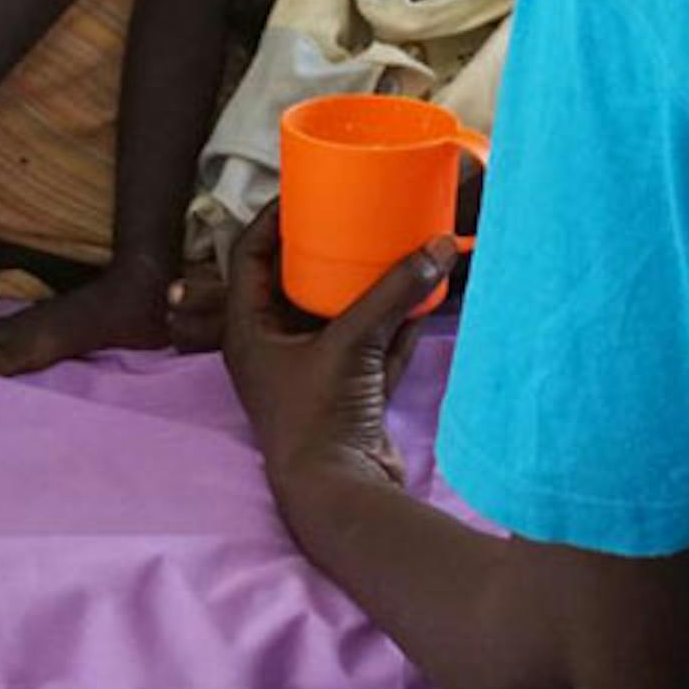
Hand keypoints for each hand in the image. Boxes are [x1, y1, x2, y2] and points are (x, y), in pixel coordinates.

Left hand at [224, 204, 447, 491]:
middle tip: (357, 212)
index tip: (305, 191)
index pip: (250, 257)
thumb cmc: (318, 420)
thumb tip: (438, 247)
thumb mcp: (351, 345)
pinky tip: (423, 293)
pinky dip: (395, 321)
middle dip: (330, 249)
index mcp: (251, 332)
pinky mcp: (350, 394)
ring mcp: (314, 373)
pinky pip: (373, 345)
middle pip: (298, 282)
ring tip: (397, 244)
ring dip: (370, 285)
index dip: (272, 220)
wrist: (339, 497)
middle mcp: (276, 349)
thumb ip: (392, 293)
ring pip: (341, 315)